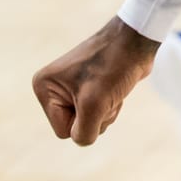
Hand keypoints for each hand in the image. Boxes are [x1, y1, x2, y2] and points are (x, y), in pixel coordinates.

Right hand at [33, 17, 159, 145]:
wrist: (137, 41)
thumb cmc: (114, 67)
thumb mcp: (94, 105)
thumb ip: (83, 133)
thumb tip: (83, 139)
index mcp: (44, 88)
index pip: (63, 131)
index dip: (85, 121)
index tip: (96, 97)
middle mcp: (53, 88)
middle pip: (74, 128)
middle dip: (97, 117)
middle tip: (106, 92)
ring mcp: (71, 88)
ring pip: (88, 122)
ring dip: (106, 112)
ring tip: (112, 89)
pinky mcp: (89, 88)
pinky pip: (96, 113)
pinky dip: (110, 107)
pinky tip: (116, 89)